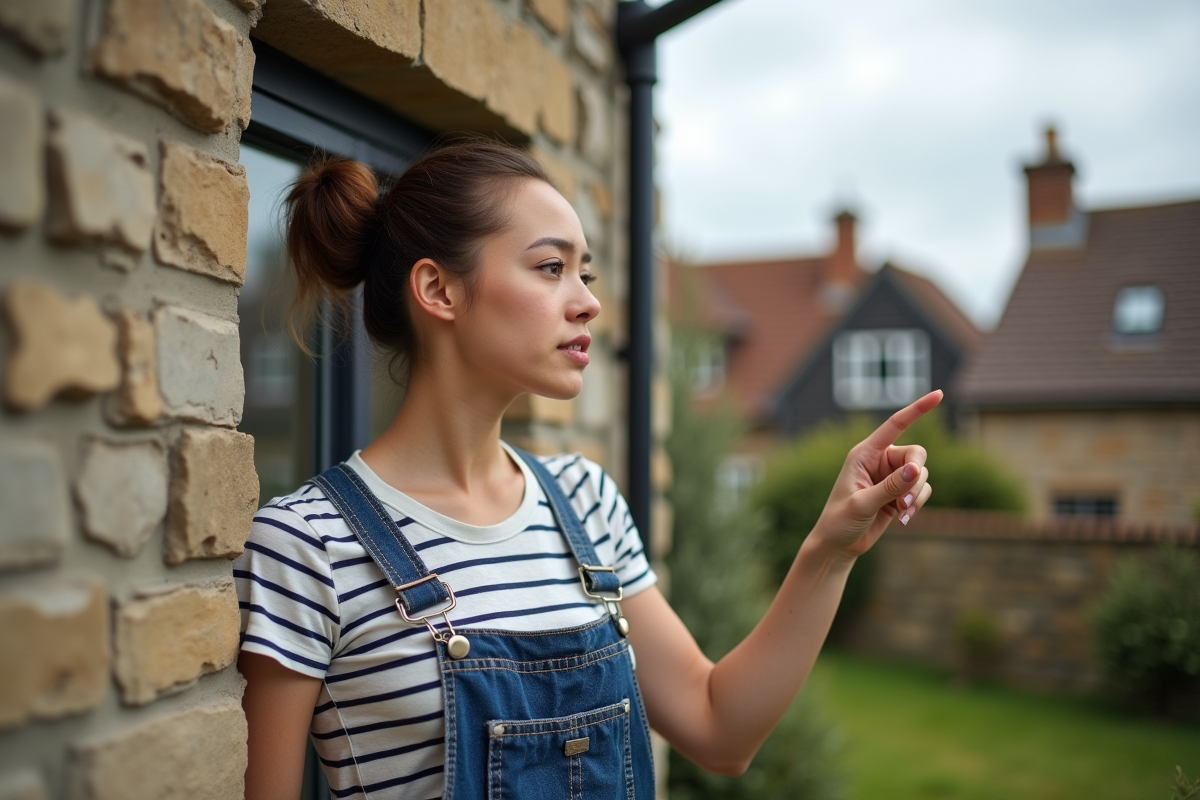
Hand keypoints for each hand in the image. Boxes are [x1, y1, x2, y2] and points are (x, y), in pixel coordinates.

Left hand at [810, 390, 942, 557]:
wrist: (838, 545)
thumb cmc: (840, 520)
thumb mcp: (863, 504)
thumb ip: (891, 487)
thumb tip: (918, 470)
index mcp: (865, 453)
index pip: (895, 424)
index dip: (917, 409)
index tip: (939, 394)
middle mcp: (880, 460)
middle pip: (916, 455)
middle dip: (917, 477)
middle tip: (905, 501)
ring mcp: (891, 477)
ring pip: (921, 475)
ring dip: (916, 495)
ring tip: (901, 513)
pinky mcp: (899, 493)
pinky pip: (921, 491)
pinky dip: (917, 504)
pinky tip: (902, 520)